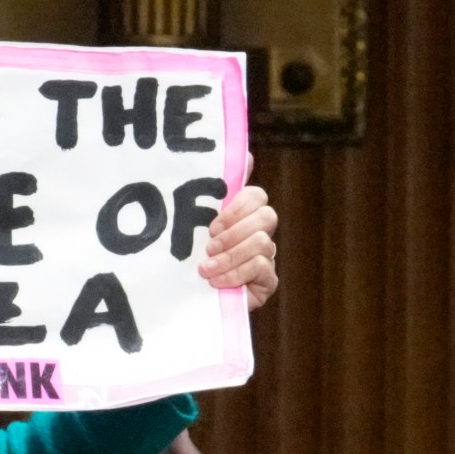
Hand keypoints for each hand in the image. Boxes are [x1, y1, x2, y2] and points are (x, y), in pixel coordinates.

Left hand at [199, 161, 278, 309]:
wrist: (186, 299)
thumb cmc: (191, 258)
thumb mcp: (195, 225)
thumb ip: (215, 192)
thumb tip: (243, 154)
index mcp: (243, 215)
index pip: (256, 195)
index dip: (237, 207)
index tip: (212, 224)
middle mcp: (259, 233)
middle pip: (267, 216)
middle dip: (235, 231)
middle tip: (209, 245)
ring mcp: (266, 257)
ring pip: (263, 242)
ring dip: (230, 256)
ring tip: (206, 268)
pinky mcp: (268, 281)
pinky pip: (262, 267)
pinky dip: (236, 273)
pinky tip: (217, 282)